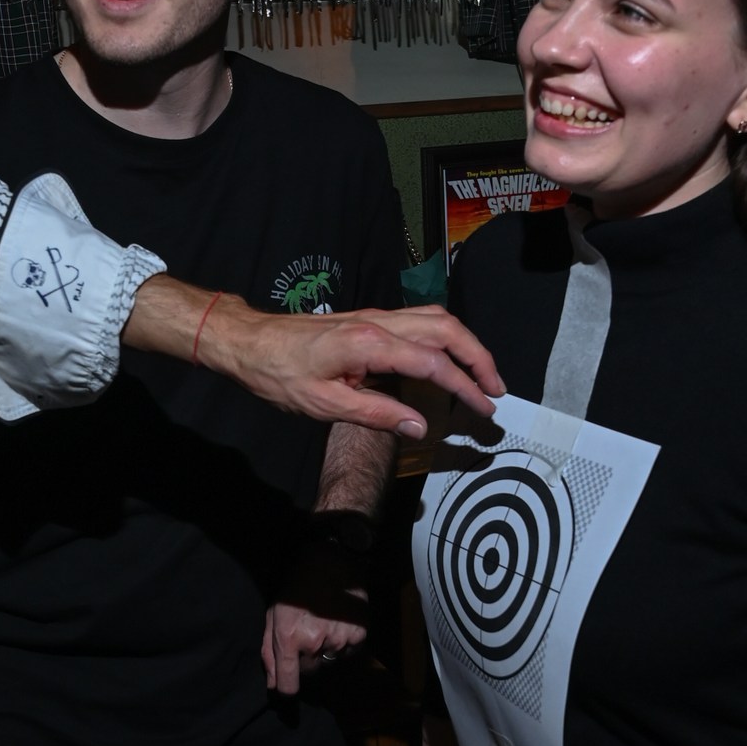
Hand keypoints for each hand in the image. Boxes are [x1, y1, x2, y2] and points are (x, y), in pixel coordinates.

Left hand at [199, 296, 503, 438]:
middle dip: (478, 357)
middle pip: (446, 329)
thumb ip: (377, 414)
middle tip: (496, 389)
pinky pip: (420, 321)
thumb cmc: (279, 374)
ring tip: (481, 374)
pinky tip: (448, 360)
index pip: (433, 363)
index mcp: (370, 344)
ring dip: (465, 344)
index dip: (464, 387)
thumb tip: (421, 427)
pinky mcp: (370, 321)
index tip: (484, 408)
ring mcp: (375, 317)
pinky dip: (445, 338)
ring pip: (436, 319)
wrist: (250, 343)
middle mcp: (379, 322)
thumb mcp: (325, 405)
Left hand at [262, 553, 368, 693]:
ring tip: (323, 624)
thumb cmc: (296, 587)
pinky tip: (338, 623)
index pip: (289, 684)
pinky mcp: (358, 636)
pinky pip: (347, 653)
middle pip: (309, 671)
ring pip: (329, 662)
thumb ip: (270, 652)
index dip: (287, 688)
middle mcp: (314, 643)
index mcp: (289, 638)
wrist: (332, 561)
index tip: (287, 685)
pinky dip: (343, 643)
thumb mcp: (274, 615)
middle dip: (305, 659)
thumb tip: (273, 684)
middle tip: (306, 635)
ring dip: (325, 650)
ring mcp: (338, 640)